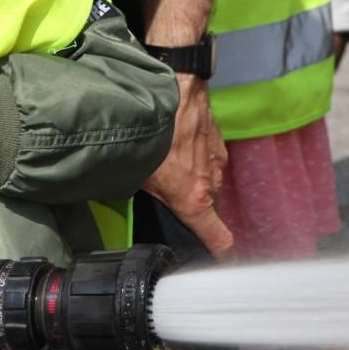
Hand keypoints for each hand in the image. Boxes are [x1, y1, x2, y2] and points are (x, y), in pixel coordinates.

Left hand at [142, 74, 234, 259]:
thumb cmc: (152, 132)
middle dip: (189, 204)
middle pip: (205, 207)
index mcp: (193, 200)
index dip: (221, 253)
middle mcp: (210, 184)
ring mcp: (217, 160)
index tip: (221, 263)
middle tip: (165, 193)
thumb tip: (127, 197)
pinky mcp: (218, 140)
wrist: (176, 87)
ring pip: (206, 180)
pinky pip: (208, 159)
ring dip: (191, 177)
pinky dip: (195, 157)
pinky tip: (176, 143)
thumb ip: (140, 192)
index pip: (220, 239)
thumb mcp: (135, 170)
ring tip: (168, 162)